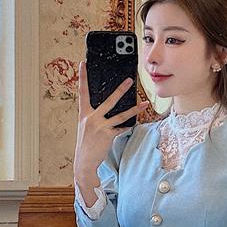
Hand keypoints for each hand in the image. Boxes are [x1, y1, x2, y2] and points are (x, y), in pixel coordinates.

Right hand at [73, 59, 148, 186]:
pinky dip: (126, 127)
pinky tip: (132, 124)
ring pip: (120, 114)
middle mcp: (91, 118)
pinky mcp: (108, 135)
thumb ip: (95, 118)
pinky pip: (121, 129)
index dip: (82, 77)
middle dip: (120, 89)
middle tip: (130, 80)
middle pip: (108, 100)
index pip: (82, 92)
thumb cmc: (86, 145)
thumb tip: (106, 112)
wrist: (84, 162)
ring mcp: (100, 126)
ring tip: (144, 103)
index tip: (83, 64)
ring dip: (134, 109)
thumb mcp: (86, 128)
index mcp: (84, 114)